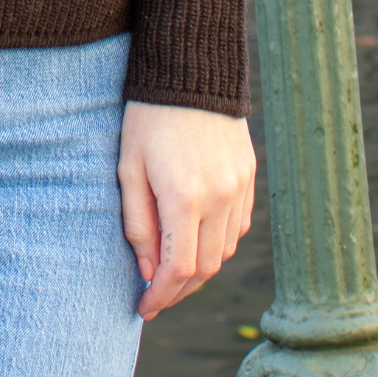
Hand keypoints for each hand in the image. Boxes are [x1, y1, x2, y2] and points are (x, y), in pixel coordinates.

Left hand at [118, 101, 256, 318]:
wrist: (189, 69)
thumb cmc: (148, 117)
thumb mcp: (129, 168)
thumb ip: (139, 224)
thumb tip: (149, 271)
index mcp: (185, 197)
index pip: (179, 270)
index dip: (161, 296)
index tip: (143, 307)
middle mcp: (219, 198)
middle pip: (205, 268)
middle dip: (179, 290)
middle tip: (156, 296)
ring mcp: (239, 187)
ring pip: (224, 251)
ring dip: (199, 269)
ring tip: (172, 269)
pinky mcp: (248, 176)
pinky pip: (237, 226)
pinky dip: (218, 243)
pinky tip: (197, 239)